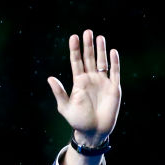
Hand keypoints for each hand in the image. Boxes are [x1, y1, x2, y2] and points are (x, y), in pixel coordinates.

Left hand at [47, 29, 121, 146]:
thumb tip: (49, 78)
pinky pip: (115, 72)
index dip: (75, 50)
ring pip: (102, 62)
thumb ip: (59, 92)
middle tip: (87, 32)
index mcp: (79, 82)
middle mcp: (91, 80)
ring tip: (99, 37)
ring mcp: (103, 83)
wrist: (93, 132)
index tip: (73, 37)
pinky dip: (114, 62)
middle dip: (88, 46)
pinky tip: (112, 52)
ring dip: (101, 50)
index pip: (76, 62)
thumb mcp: (65, 107)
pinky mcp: (114, 88)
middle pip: (89, 58)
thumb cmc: (78, 121)